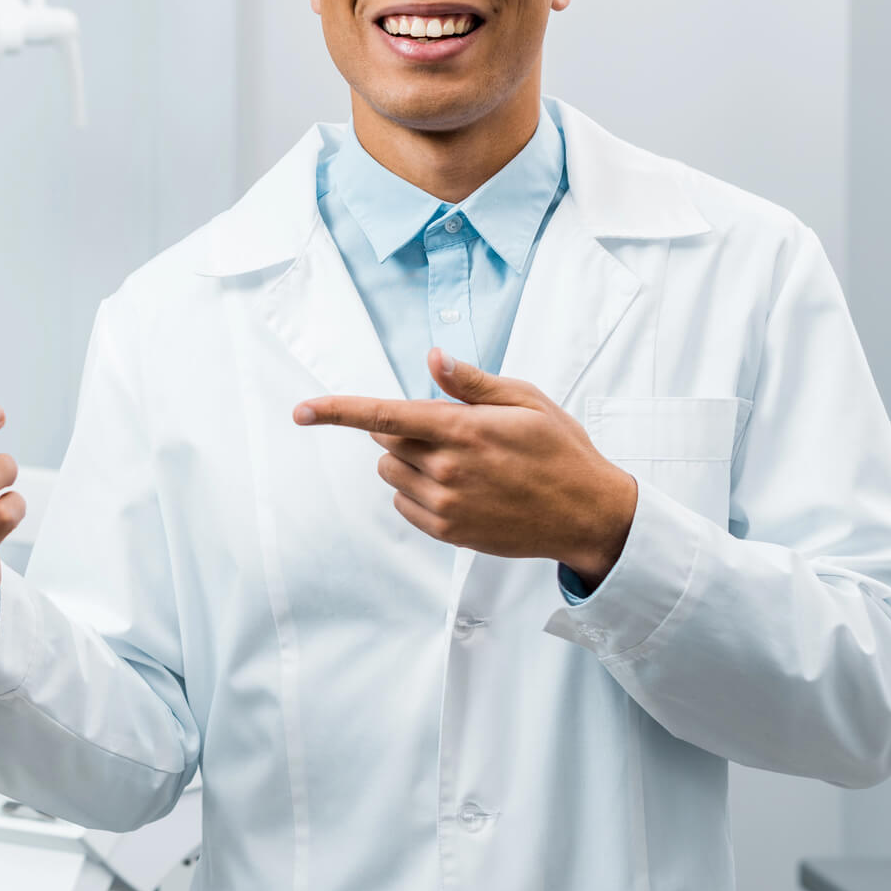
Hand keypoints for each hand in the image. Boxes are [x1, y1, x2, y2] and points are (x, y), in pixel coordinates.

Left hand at [293, 348, 636, 589]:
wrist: (587, 514)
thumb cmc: (560, 450)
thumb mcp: (526, 401)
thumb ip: (472, 383)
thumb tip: (433, 358)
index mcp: (462, 429)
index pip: (384, 414)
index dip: (336, 410)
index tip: (302, 410)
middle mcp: (447, 468)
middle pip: (385, 439)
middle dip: (405, 429)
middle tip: (453, 431)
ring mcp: (445, 504)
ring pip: (390, 471)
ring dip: (409, 460)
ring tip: (459, 462)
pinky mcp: (447, 532)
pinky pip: (403, 503)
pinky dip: (417, 491)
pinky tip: (458, 489)